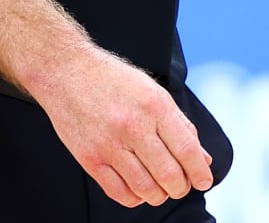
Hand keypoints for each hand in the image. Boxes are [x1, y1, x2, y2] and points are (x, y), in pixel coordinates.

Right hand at [33, 45, 212, 207]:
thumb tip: (202, 157)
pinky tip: (136, 186)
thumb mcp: (152, 91)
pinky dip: (135, 198)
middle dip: (181, 187)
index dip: (200, 172)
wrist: (65, 70)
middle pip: (170, 175)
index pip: (187, 150)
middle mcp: (133, 125)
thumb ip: (180, 124)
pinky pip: (120, 193)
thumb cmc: (110, 79)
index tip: (203, 180)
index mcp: (154, 105)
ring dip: (159, 194)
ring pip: (147, 189)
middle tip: (179, 184)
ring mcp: (109, 143)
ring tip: (157, 185)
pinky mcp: (89, 157)